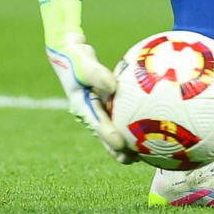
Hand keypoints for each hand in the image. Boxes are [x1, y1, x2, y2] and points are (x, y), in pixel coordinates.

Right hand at [40, 0, 135, 163]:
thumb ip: (98, 75)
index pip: (98, 124)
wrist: (68, 52)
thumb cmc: (76, 57)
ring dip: (122, 143)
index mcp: (83, 106)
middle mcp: (90, 112)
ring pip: (110, 130)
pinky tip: (145, 128)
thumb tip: (114, 86)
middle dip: (116, 149)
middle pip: (104, 135)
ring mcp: (97, 109)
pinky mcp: (103, 103)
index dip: (109, 136)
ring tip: (140, 154)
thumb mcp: (84, 64)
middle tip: (131, 160)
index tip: (121, 145)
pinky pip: (116, 116)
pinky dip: (127, 124)